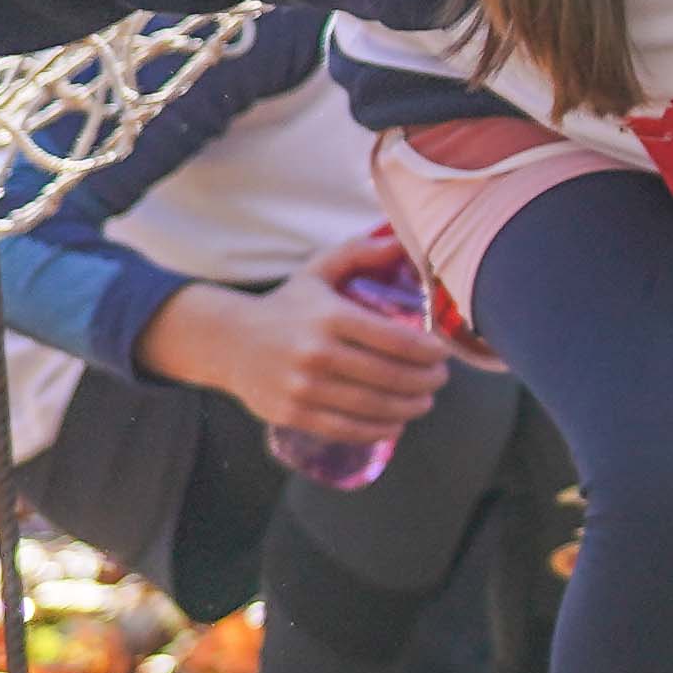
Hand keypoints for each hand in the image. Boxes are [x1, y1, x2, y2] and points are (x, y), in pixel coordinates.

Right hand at [144, 236, 451, 444]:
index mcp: (330, 317)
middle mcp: (316, 353)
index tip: (444, 355)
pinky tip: (395, 425)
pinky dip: (377, 431)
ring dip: (408, 408)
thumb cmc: (285, 306)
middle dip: (425, 381)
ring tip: (424, 402)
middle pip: (389, 376)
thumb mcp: (319, 271)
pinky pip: (345, 430)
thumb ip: (360, 253)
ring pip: (371, 406)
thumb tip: (400, 241)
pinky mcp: (292, 414)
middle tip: (439, 380)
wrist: (228, 342)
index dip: (429, 352)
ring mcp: (303, 387)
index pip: (395, 340)